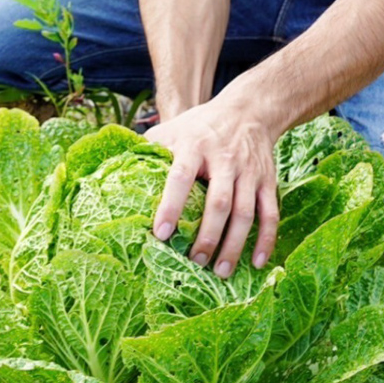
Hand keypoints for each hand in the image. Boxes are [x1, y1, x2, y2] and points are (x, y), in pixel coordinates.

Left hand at [146, 101, 279, 277]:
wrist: (249, 110)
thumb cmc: (199, 126)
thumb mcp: (172, 129)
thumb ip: (147, 150)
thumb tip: (113, 172)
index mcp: (194, 147)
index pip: (180, 177)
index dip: (171, 206)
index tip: (161, 234)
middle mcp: (224, 160)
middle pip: (218, 202)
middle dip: (207, 236)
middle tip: (194, 263)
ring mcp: (249, 172)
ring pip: (245, 213)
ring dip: (233, 245)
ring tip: (220, 272)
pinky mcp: (267, 182)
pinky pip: (270, 214)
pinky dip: (265, 240)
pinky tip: (256, 264)